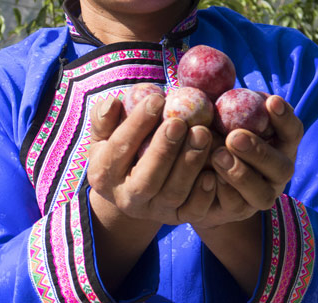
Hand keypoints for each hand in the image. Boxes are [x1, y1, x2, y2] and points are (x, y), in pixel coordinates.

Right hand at [87, 93, 215, 225]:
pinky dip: (204, 193)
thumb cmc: (122, 148)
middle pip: (146, 180)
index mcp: (104, 174)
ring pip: (173, 193)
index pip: (119, 148)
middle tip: (180, 122)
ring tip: (203, 134)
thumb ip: (104, 118)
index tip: (156, 99)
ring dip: (189, 164)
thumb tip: (112, 104)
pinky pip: (193, 211)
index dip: (137, 123)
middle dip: (164, 150)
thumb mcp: (105, 134)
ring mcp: (154, 211)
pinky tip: (213, 170)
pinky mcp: (178, 218)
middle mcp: (127, 198)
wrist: (134, 188)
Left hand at [194, 95, 302, 228]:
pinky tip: (207, 179)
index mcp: (279, 142)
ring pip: (260, 192)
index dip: (285, 117)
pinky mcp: (239, 212)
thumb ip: (220, 96)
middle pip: (280, 165)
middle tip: (235, 137)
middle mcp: (277, 171)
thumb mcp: (217, 112)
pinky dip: (221, 193)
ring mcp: (261, 195)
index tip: (271, 101)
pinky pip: (234, 206)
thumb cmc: (213, 130)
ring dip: (239, 174)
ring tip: (216, 156)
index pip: (292, 130)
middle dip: (259, 151)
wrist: (197, 173)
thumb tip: (213, 69)